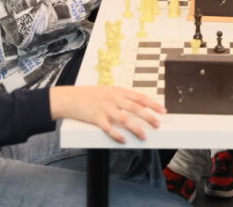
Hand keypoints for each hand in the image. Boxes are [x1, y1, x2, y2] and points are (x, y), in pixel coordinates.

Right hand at [50, 85, 164, 142]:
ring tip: (144, 136)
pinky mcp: (95, 118)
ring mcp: (104, 108)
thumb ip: (122, 97)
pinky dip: (117, 135)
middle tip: (158, 124)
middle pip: (135, 108)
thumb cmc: (89, 95)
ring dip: (136, 128)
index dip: (152, 104)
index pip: (139, 97)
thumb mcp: (108, 91)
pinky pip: (108, 128)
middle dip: (148, 117)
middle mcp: (113, 98)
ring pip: (124, 119)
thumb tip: (138, 104)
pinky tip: (123, 140)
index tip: (163, 110)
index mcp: (118, 91)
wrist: (69, 98)